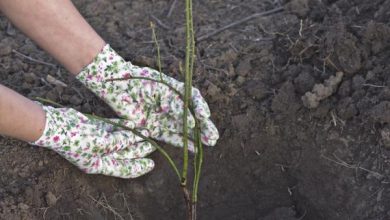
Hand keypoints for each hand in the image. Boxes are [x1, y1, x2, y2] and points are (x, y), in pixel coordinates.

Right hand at [30, 105, 154, 177]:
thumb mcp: (103, 144)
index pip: (124, 169)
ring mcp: (97, 140)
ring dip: (133, 137)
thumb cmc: (79, 139)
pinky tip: (133, 124)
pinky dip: (122, 126)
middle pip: (124, 154)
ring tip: (147, 133)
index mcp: (99, 164)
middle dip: (138, 150)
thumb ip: (121, 142)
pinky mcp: (95, 128)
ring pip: (120, 140)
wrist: (57, 125)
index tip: (151, 164)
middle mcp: (99, 154)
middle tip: (152, 145)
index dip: (138, 167)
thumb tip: (134, 136)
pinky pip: (112, 128)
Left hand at [76, 44, 218, 148]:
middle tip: (213, 137)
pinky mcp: (153, 127)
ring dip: (196, 136)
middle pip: (191, 116)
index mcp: (174, 90)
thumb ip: (175, 104)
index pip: (192, 99)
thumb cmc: (137, 80)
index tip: (205, 117)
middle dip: (203, 127)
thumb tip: (190, 122)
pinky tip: (194, 149)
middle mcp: (171, 103)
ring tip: (210, 143)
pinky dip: (182, 142)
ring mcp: (162, 116)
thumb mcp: (159, 89)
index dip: (200, 108)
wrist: (115, 85)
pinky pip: (170, 136)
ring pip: (183, 128)